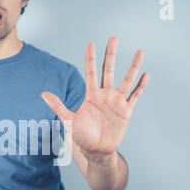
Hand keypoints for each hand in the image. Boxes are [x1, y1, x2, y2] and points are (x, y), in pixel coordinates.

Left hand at [41, 36, 149, 160]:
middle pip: (108, 70)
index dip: (91, 58)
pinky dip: (141, 86)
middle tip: (113, 38)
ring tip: (140, 52)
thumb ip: (58, 106)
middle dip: (111, 55)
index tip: (91, 43)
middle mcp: (105, 95)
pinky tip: (146, 74)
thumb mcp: (68, 120)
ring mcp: (117, 101)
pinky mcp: (126, 110)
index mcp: (91, 95)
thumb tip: (43, 94)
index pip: (91, 72)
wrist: (96, 150)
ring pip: (126, 80)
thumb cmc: (82, 136)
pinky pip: (135, 96)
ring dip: (133, 67)